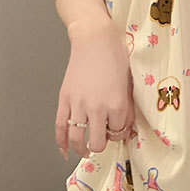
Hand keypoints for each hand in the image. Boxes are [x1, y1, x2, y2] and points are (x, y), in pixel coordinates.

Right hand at [55, 16, 134, 159]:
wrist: (94, 39)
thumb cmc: (116, 56)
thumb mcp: (129, 84)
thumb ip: (128, 108)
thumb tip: (125, 126)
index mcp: (117, 105)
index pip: (119, 132)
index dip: (119, 132)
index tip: (119, 128)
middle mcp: (97, 108)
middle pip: (98, 142)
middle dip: (102, 144)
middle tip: (103, 140)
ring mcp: (78, 105)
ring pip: (77, 139)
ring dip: (82, 149)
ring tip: (86, 150)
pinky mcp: (64, 99)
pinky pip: (60, 127)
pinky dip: (61, 142)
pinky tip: (65, 151)